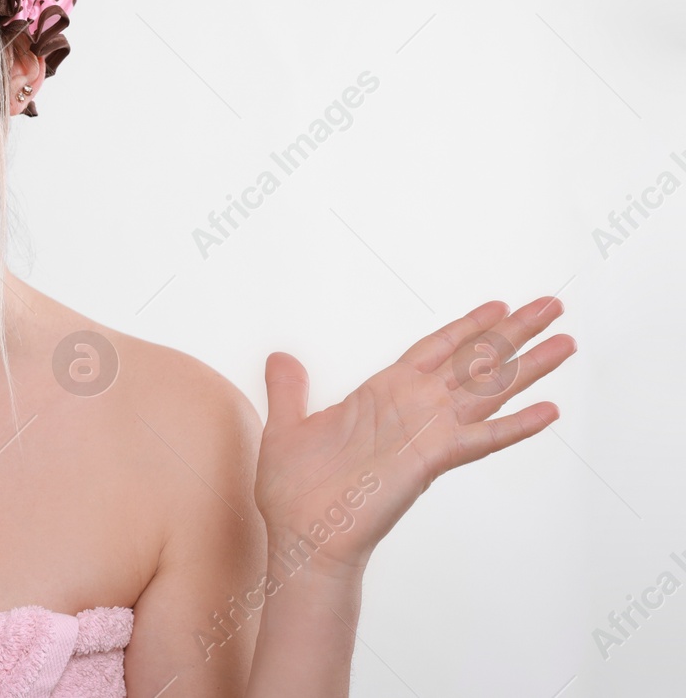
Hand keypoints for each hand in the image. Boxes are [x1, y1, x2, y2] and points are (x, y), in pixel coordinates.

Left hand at [253, 296, 575, 574]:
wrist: (301, 539)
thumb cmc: (294, 494)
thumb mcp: (286, 427)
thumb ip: (289, 390)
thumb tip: (280, 358)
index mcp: (381, 396)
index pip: (433, 351)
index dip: (466, 328)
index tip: (498, 306)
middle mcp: (412, 410)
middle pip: (472, 361)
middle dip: (512, 333)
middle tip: (552, 306)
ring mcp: (425, 435)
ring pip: (486, 391)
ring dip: (527, 367)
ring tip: (565, 343)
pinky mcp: (429, 461)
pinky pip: (479, 439)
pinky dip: (514, 426)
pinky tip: (548, 411)